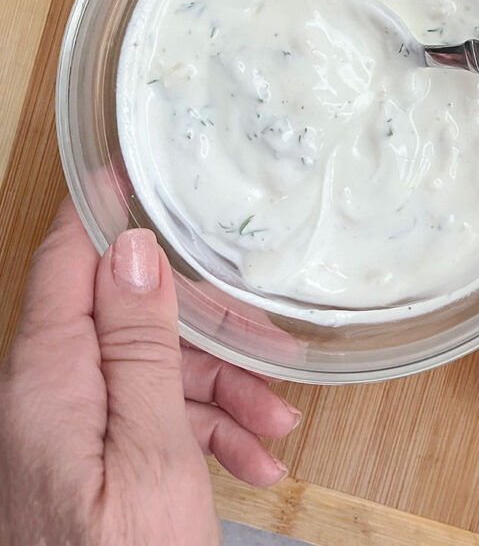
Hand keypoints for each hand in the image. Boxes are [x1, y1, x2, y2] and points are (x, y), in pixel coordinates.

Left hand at [0, 200, 300, 545]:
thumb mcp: (147, 453)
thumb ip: (136, 346)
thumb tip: (131, 248)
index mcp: (49, 382)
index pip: (65, 263)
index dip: (100, 210)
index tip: (134, 165)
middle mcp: (52, 398)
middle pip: (128, 319)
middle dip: (203, 328)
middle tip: (269, 339)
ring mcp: (72, 433)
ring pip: (152, 373)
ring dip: (220, 390)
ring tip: (277, 431)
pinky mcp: (94, 465)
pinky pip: (152, 421)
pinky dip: (206, 432)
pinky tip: (253, 462)